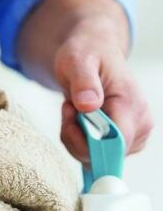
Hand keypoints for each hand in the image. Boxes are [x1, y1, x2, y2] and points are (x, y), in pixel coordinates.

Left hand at [18, 0, 152, 161]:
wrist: (93, 52)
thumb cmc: (86, 54)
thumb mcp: (78, 61)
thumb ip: (84, 82)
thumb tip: (89, 106)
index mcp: (132, 105)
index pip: (117, 143)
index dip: (88, 142)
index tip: (70, 114)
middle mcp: (140, 124)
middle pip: (104, 155)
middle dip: (77, 137)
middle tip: (68, 107)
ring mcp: (134, 134)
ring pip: (96, 157)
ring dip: (75, 137)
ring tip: (73, 108)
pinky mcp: (124, 140)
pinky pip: (94, 154)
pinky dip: (79, 140)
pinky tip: (78, 118)